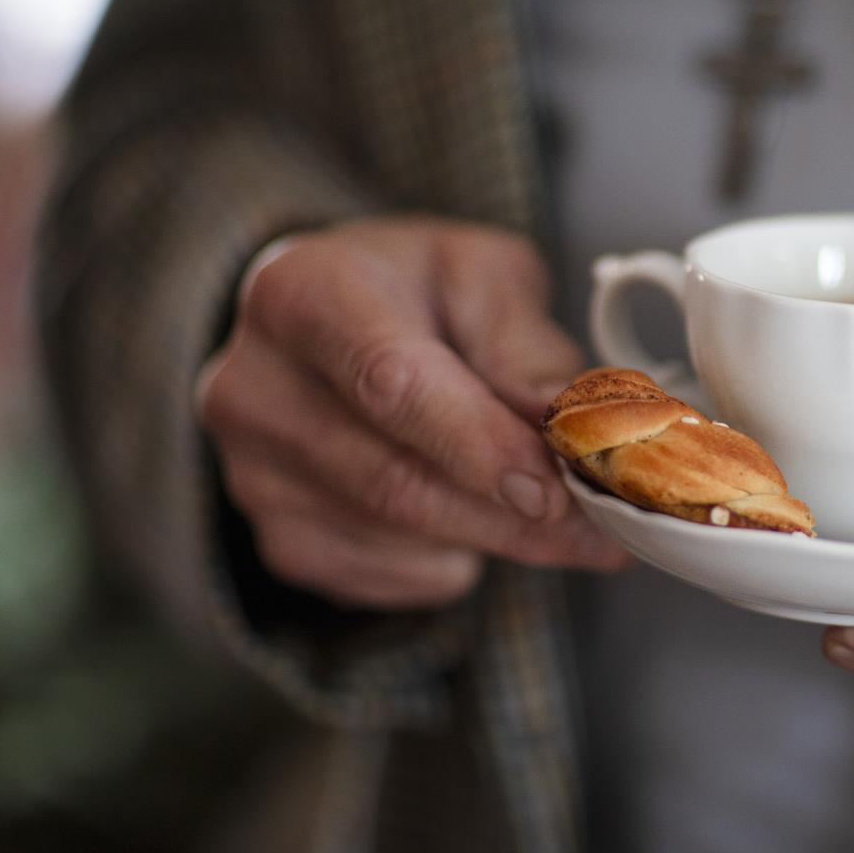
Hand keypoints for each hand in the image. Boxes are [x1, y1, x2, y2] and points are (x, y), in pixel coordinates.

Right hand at [195, 217, 629, 609]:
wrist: (329, 320)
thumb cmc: (417, 290)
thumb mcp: (484, 275)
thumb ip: (525, 344)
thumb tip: (567, 424)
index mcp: (304, 294)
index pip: (391, 384)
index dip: (477, 445)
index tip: (553, 488)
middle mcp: (255, 386)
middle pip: (395, 479)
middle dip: (513, 517)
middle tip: (602, 528)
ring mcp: (252, 469)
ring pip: (395, 537)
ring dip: (494, 541)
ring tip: (564, 520)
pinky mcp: (274, 532)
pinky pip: (381, 576)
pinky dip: (448, 562)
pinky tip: (477, 519)